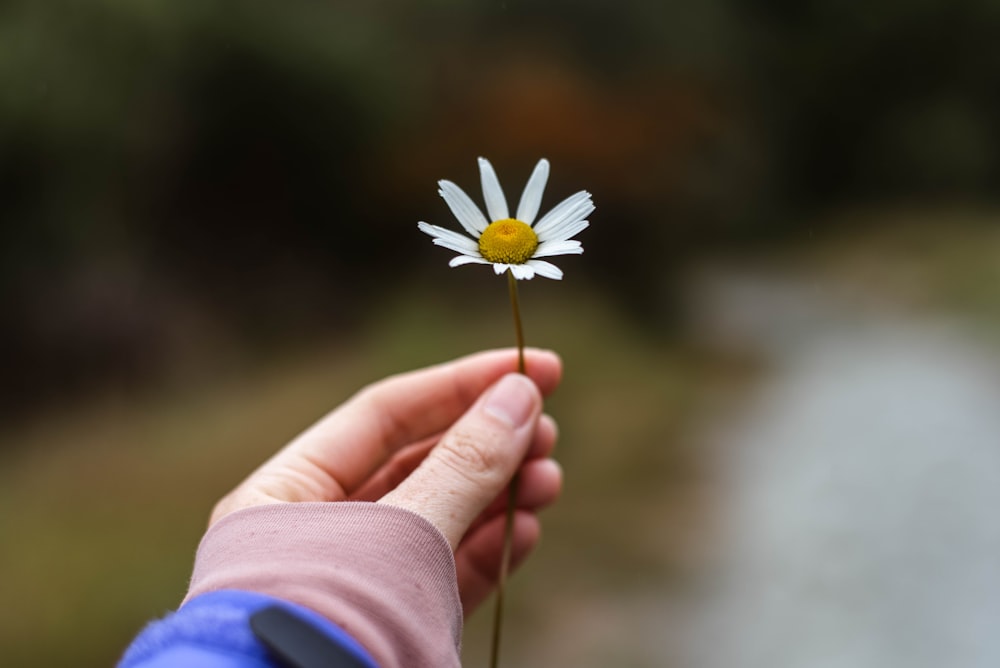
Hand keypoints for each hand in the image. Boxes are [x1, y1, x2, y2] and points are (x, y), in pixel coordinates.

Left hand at [210, 348, 563, 614]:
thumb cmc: (331, 625)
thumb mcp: (402, 533)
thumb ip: (464, 464)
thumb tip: (521, 396)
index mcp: (288, 493)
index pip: (385, 414)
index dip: (462, 383)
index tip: (534, 367)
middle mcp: (320, 532)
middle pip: (418, 463)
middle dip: (488, 442)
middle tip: (549, 426)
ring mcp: (359, 581)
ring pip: (440, 517)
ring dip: (499, 494)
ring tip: (551, 478)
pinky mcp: (394, 625)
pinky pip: (448, 573)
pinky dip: (491, 549)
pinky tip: (528, 528)